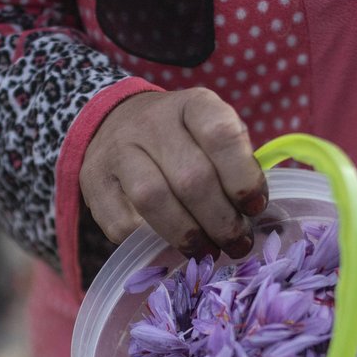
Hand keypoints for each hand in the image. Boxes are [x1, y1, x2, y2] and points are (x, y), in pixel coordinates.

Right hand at [79, 88, 266, 259]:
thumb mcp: (216, 135)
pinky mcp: (94, 180)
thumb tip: (262, 215)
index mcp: (194, 105)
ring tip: (208, 251)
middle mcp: (153, 122)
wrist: (118, 123)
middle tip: (237, 242)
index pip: (222, 135)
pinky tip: (170, 246)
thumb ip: (239, 166)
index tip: (255, 206)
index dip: (243, 177)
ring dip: (188, 235)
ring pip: (154, 199)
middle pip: (191, 178)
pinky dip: (150, 242)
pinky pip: (122, 223)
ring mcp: (118, 149)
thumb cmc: (186, 139)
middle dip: (222, 220)